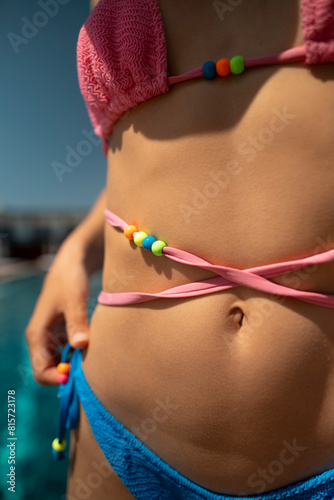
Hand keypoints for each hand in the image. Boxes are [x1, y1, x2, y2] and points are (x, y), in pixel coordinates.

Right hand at [25, 236, 92, 385]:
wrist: (73, 263)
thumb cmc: (70, 279)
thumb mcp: (74, 300)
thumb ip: (77, 323)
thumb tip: (80, 345)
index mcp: (37, 334)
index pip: (40, 371)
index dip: (58, 378)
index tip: (79, 374)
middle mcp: (42, 339)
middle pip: (49, 371)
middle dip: (68, 374)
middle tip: (90, 369)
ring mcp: (52, 336)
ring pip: (60, 362)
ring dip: (75, 364)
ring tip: (94, 358)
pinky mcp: (62, 332)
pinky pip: (68, 352)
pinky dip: (79, 354)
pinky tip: (94, 347)